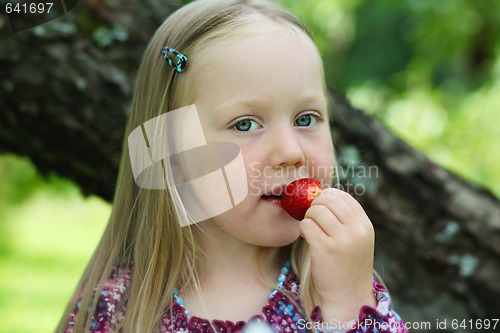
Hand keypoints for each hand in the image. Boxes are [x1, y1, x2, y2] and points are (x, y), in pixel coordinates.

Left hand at [299, 187, 375, 321]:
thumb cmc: (348, 265)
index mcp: (365, 225)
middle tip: (312, 216)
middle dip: (315, 204)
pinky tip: (308, 238)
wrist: (348, 296)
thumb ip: (346, 218)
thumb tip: (322, 194)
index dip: (328, 196)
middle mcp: (356, 230)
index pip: (343, 196)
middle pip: (328, 200)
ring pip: (315, 210)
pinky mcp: (324, 249)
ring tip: (311, 229)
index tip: (320, 205)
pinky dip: (303, 229)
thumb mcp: (356, 239)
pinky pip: (306, 225)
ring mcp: (341, 239)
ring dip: (308, 217)